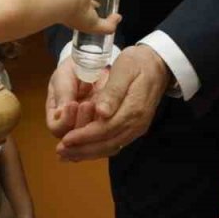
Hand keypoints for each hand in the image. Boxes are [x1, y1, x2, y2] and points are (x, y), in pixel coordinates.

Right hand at [44, 56, 104, 138]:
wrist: (92, 63)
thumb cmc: (73, 69)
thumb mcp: (64, 76)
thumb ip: (63, 93)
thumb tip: (61, 113)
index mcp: (56, 114)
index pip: (56, 128)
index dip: (64, 121)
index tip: (73, 104)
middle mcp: (70, 124)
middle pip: (73, 139)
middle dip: (82, 123)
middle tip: (88, 104)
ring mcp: (87, 125)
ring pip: (90, 138)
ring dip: (95, 123)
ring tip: (97, 105)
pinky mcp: (102, 123)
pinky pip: (105, 132)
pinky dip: (108, 125)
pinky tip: (110, 112)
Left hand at [57, 45, 170, 161]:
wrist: (158, 66)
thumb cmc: (137, 63)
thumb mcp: (124, 69)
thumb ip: (113, 92)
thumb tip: (101, 113)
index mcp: (133, 109)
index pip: (106, 129)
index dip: (85, 136)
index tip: (65, 139)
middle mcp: (136, 124)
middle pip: (107, 144)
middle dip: (83, 149)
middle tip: (60, 151)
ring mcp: (136, 128)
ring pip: (111, 147)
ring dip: (88, 152)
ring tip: (67, 154)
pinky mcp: (134, 128)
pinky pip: (114, 143)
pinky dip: (97, 149)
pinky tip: (82, 149)